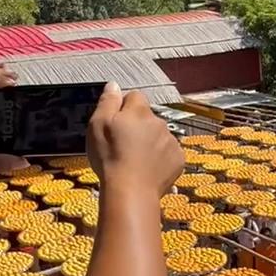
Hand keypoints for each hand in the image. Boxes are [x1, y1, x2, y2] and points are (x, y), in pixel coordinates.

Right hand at [86, 82, 182, 196]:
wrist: (131, 191)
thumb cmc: (110, 158)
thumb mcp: (98, 125)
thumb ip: (107, 101)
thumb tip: (113, 85)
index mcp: (139, 111)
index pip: (134, 96)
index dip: (123, 108)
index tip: (115, 123)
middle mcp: (159, 122)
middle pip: (147, 117)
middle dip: (137, 127)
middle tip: (122, 145)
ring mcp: (171, 141)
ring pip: (158, 136)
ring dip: (149, 143)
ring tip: (133, 160)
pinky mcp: (178, 159)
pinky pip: (168, 153)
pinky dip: (159, 159)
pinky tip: (146, 169)